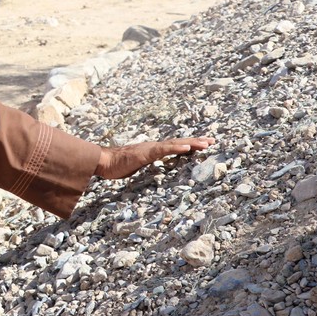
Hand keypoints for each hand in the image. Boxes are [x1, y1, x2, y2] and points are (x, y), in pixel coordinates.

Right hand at [95, 137, 214, 179]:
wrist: (103, 161)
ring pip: (175, 144)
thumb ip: (147, 168)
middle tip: (213, 141)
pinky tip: (186, 147)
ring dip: (191, 143)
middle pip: (179, 142)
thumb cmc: (117, 166)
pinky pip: (163, 150)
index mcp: (153, 151)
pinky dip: (176, 148)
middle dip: (196, 142)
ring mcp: (150, 149)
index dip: (189, 145)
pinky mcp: (145, 153)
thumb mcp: (137, 167)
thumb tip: (156, 174)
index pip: (174, 146)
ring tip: (205, 143)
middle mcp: (154, 147)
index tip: (204, 144)